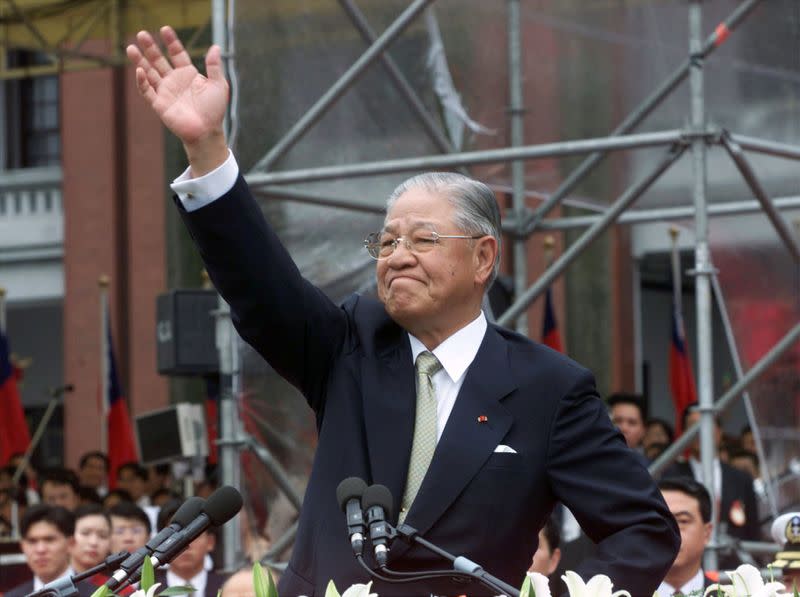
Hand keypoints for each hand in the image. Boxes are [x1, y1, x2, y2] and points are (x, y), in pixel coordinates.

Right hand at [127, 26, 228, 175]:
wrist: (207, 131)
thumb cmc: (214, 110)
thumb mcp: (218, 85)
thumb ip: (214, 66)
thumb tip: (216, 47)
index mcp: (188, 74)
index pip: (176, 54)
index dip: (171, 42)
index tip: (165, 29)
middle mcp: (174, 80)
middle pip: (158, 60)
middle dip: (150, 47)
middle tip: (141, 34)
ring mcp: (165, 91)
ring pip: (149, 73)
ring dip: (140, 61)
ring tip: (131, 47)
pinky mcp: (159, 104)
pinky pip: (147, 91)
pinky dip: (142, 82)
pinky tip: (139, 71)